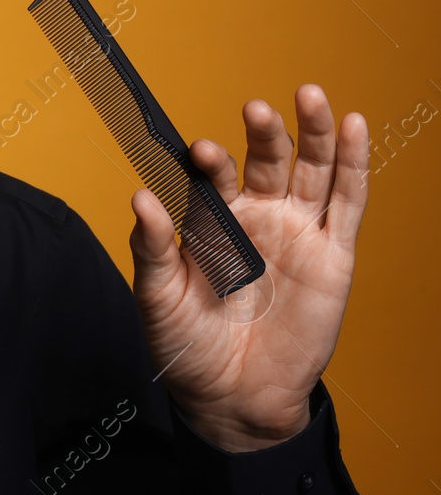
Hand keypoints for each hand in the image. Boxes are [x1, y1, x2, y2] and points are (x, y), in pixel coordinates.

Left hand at [127, 85, 368, 451]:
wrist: (231, 398)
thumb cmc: (187, 346)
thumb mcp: (157, 296)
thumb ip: (150, 247)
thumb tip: (140, 197)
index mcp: (212, 223)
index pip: (214, 177)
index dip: (209, 161)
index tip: (199, 152)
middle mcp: (256, 219)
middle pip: (266, 161)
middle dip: (263, 133)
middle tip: (255, 109)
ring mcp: (298, 233)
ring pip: (311, 170)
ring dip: (312, 132)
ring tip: (309, 96)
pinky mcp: (333, 256)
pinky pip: (348, 203)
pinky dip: (353, 164)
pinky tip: (352, 127)